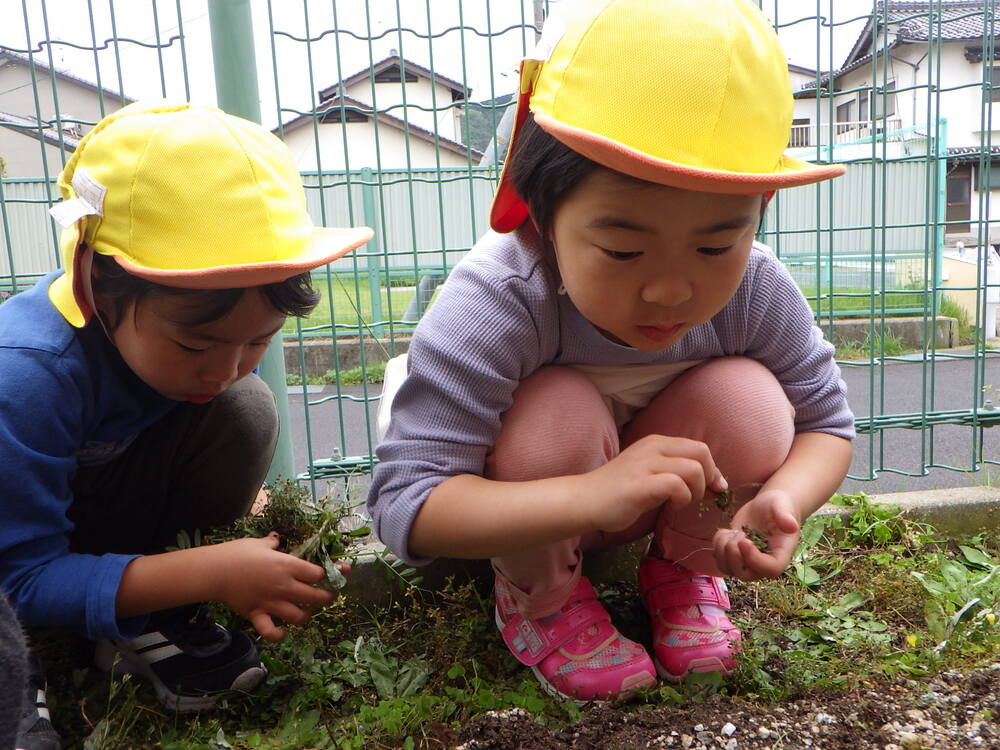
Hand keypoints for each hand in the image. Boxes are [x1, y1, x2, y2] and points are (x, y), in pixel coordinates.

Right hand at [209, 534, 343, 641]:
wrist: (214, 571)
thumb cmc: (237, 553)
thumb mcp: (259, 543)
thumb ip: (273, 544)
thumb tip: (277, 541)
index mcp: (288, 565)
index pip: (318, 574)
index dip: (328, 574)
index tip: (333, 574)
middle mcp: (284, 586)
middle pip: (316, 596)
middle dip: (326, 597)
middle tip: (328, 595)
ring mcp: (272, 603)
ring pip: (299, 616)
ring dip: (307, 615)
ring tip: (307, 612)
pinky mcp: (257, 615)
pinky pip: (271, 631)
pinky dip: (279, 634)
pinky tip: (283, 630)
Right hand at [582, 435, 725, 533]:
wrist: (586, 499)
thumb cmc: (620, 491)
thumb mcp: (649, 471)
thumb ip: (675, 470)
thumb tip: (713, 480)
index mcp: (656, 442)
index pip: (698, 447)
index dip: (712, 469)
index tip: (711, 489)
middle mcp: (652, 448)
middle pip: (701, 453)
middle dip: (708, 478)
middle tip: (697, 496)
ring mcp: (644, 464)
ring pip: (692, 469)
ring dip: (696, 490)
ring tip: (681, 502)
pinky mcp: (639, 484)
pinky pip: (676, 485)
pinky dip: (682, 498)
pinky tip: (671, 506)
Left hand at [712, 488, 799, 580]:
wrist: (767, 506)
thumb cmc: (777, 505)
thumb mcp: (781, 505)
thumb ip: (785, 515)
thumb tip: (792, 526)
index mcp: (781, 554)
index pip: (770, 569)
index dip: (754, 559)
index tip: (744, 540)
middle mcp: (764, 563)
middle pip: (745, 575)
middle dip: (734, 555)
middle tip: (738, 533)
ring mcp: (748, 561)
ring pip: (728, 569)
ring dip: (722, 550)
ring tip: (730, 531)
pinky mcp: (735, 556)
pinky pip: (720, 561)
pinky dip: (717, 546)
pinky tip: (726, 531)